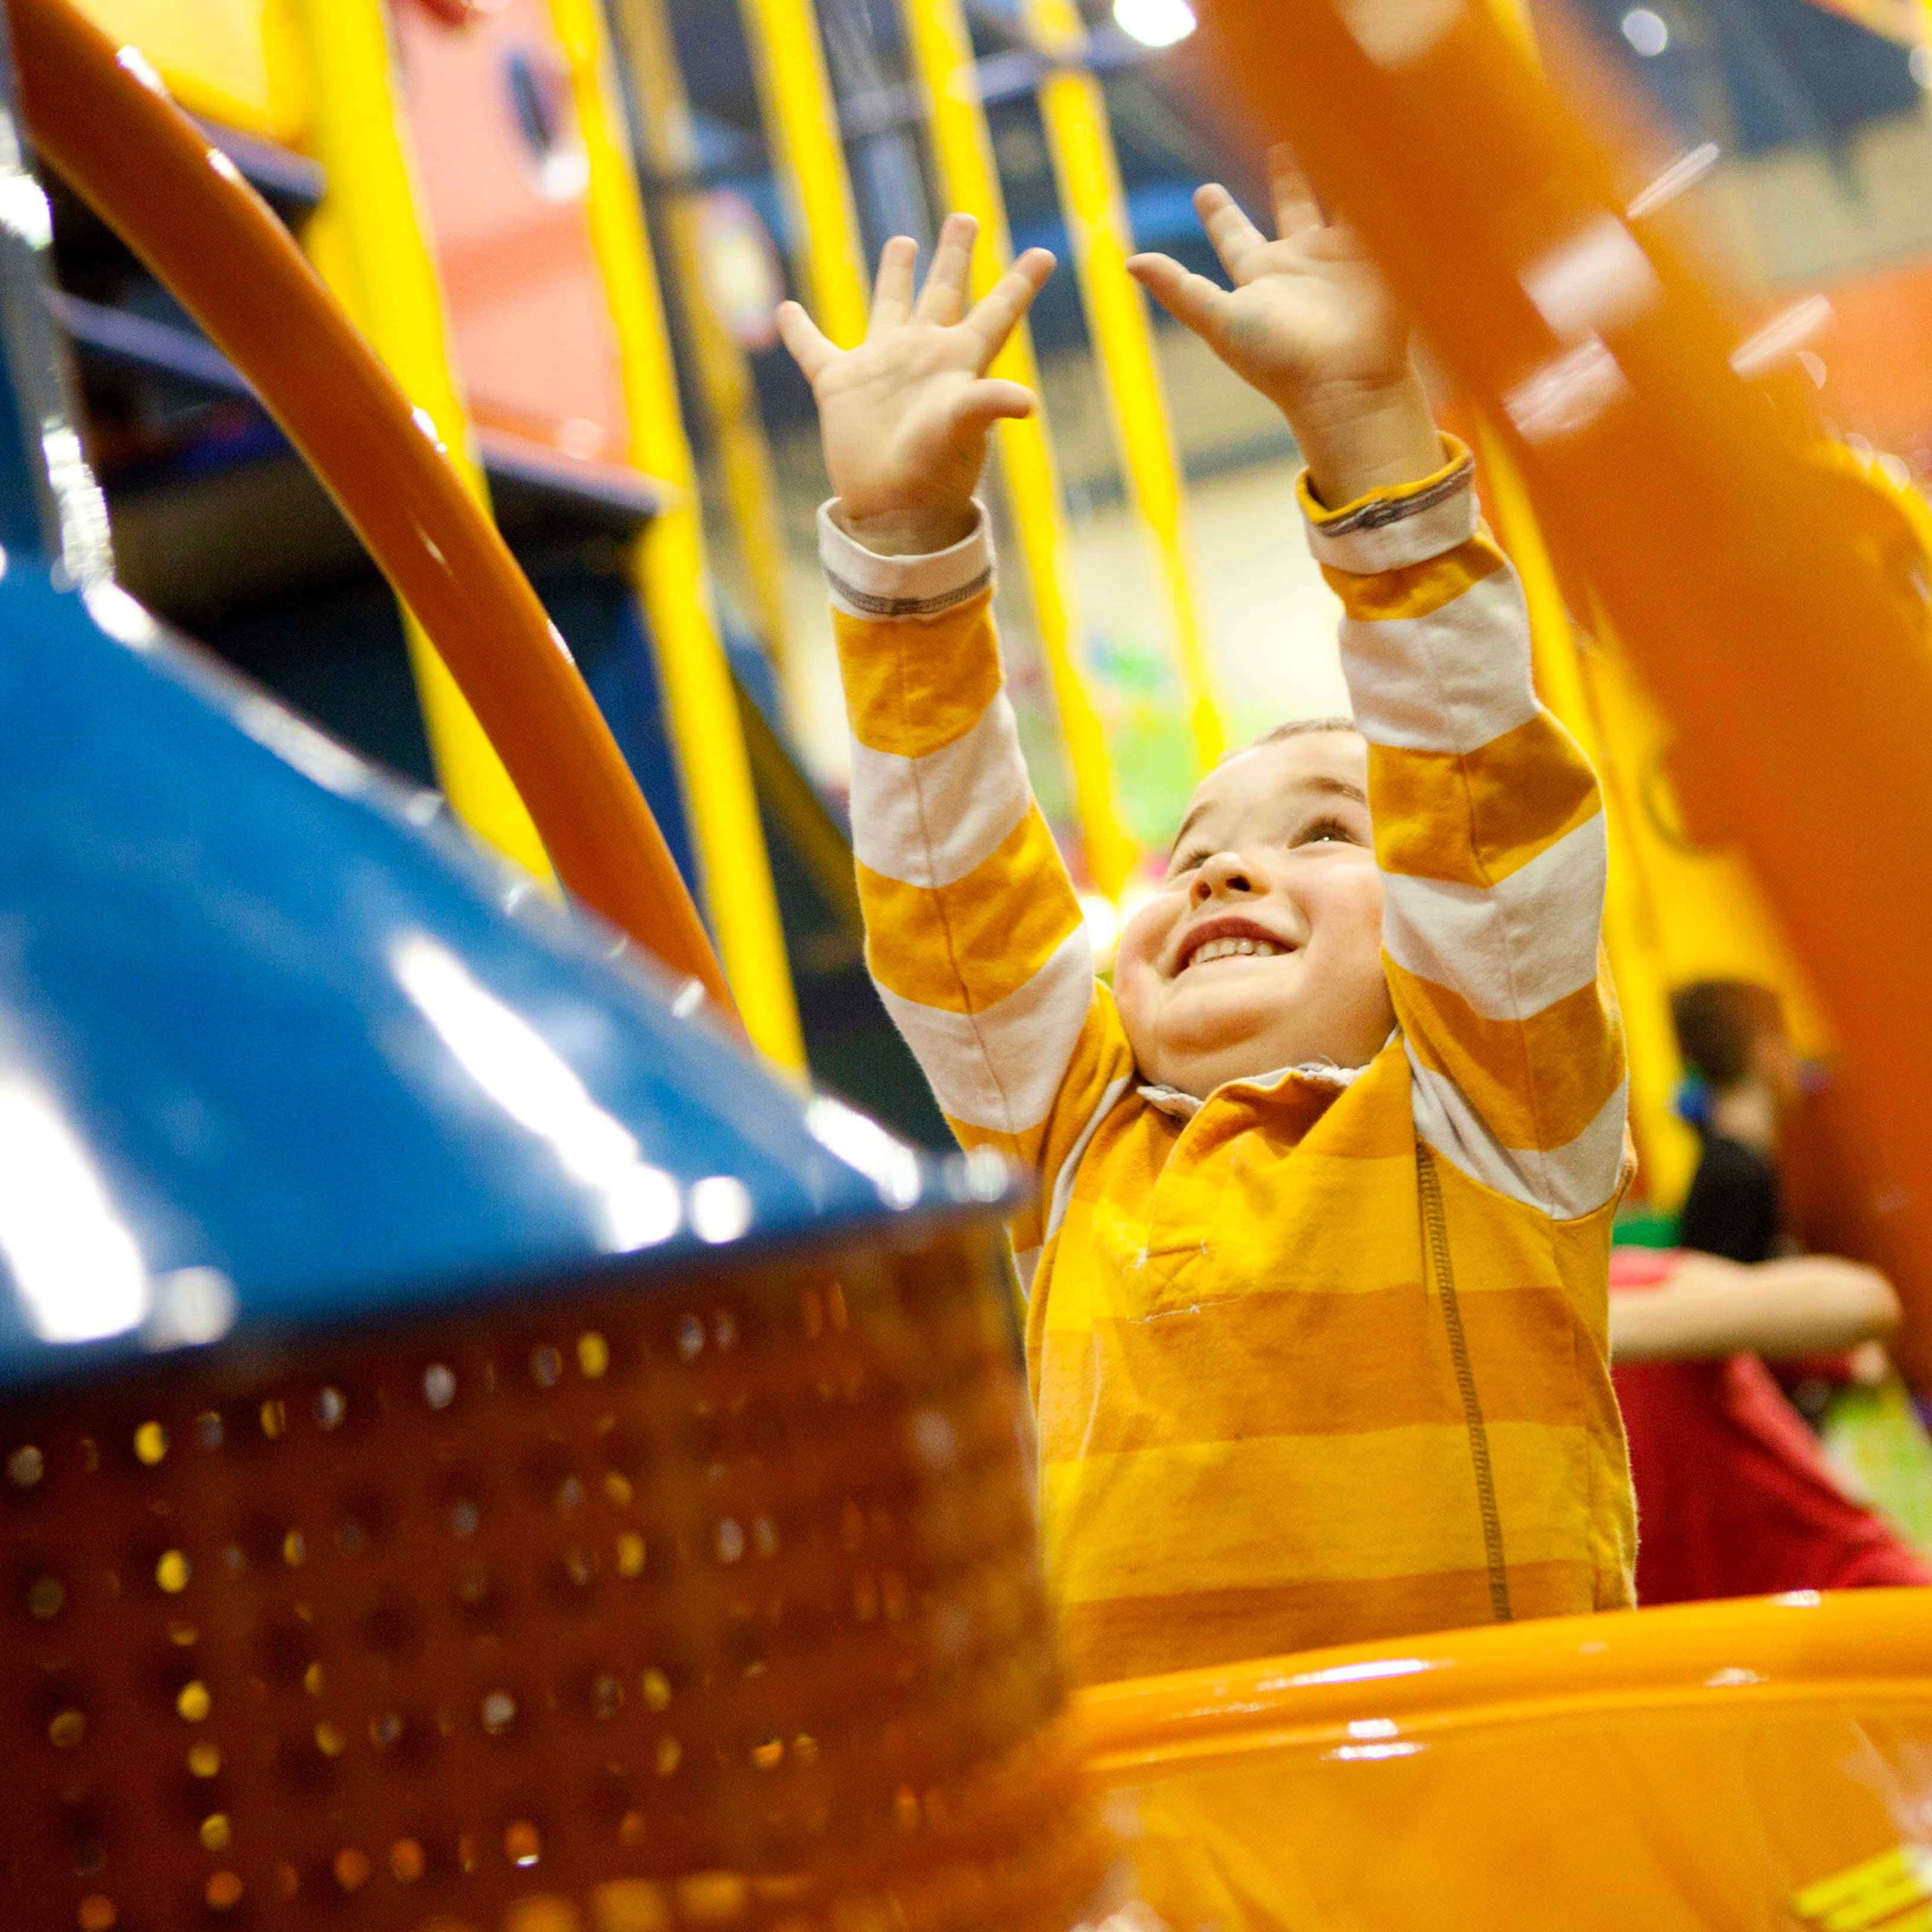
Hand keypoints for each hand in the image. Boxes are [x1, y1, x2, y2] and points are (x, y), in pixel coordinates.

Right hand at [777, 215, 1053, 555]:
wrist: (893, 511)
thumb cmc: (935, 474)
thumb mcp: (963, 433)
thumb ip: (987, 404)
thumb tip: (1027, 402)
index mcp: (959, 361)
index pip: (997, 312)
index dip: (1021, 283)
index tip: (1045, 253)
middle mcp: (924, 355)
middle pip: (944, 291)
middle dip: (954, 255)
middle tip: (966, 217)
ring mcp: (882, 367)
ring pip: (889, 305)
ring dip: (895, 273)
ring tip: (905, 240)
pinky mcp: (840, 386)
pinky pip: (814, 350)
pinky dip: (799, 331)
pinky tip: (786, 308)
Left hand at [1128, 150, 1441, 504]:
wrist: (1345, 382)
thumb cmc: (1278, 360)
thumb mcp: (1221, 323)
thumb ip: (1179, 290)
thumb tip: (1130, 261)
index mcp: (1260, 276)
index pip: (1234, 234)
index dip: (1219, 213)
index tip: (1204, 191)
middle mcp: (1301, 263)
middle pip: (1291, 207)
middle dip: (1287, 177)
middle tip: (1280, 143)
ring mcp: (1343, 258)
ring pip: (1337, 197)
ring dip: (1336, 165)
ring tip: (1334, 128)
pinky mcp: (1382, 254)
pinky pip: (1375, 205)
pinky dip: (1378, 175)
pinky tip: (1380, 140)